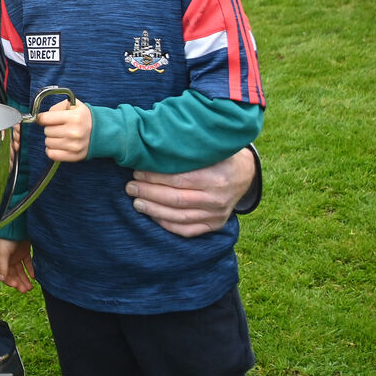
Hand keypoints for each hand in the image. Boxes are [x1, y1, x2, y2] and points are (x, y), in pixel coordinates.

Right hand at [0, 238, 35, 292]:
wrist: (17, 225)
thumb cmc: (6, 238)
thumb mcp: (3, 253)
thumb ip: (2, 266)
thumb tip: (1, 279)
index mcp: (0, 260)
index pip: (4, 274)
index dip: (10, 281)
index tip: (16, 286)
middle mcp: (8, 259)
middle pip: (14, 274)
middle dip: (19, 283)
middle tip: (26, 290)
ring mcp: (16, 256)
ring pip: (21, 271)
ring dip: (25, 279)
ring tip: (30, 288)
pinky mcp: (24, 252)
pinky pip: (28, 264)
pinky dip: (30, 270)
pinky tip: (33, 277)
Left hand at [38, 98, 90, 161]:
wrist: (102, 132)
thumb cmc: (84, 117)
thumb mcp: (74, 105)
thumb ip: (57, 107)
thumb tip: (41, 117)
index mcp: (74, 117)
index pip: (45, 118)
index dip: (42, 118)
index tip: (44, 119)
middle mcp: (74, 132)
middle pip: (46, 131)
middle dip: (50, 128)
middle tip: (59, 127)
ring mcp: (74, 146)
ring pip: (48, 143)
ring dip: (51, 139)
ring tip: (61, 135)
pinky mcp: (74, 156)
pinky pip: (52, 154)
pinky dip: (52, 150)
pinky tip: (58, 145)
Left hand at [125, 147, 254, 237]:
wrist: (245, 173)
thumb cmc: (219, 155)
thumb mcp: (210, 148)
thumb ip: (188, 150)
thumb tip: (154, 145)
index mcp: (216, 177)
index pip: (179, 180)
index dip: (154, 177)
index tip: (137, 172)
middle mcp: (218, 199)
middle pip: (176, 199)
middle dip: (149, 194)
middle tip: (130, 187)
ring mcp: (217, 215)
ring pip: (179, 217)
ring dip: (153, 211)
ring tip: (136, 202)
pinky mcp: (215, 225)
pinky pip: (187, 230)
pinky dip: (167, 224)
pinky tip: (152, 216)